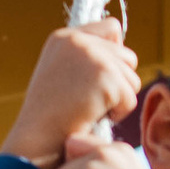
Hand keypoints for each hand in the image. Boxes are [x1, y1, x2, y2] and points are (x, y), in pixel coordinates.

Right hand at [5, 22, 139, 167]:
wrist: (37, 140)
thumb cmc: (49, 117)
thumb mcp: (60, 75)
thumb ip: (84, 59)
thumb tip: (122, 56)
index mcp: (64, 37)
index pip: (112, 28)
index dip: (114, 54)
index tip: (101, 79)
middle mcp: (78, 40)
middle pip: (128, 56)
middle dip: (118, 82)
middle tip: (91, 101)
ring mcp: (92, 56)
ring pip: (133, 78)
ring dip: (118, 100)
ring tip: (89, 110)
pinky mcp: (105, 76)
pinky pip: (131, 99)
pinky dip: (117, 114)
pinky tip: (92, 118)